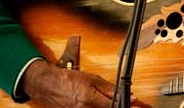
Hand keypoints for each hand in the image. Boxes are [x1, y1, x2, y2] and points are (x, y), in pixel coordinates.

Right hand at [21, 59, 139, 107]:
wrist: (48, 85)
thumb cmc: (68, 79)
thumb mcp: (92, 79)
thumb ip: (110, 89)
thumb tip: (128, 94)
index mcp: (89, 99)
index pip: (114, 106)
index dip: (127, 105)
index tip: (136, 104)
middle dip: (117, 106)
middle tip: (126, 103)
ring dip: (107, 107)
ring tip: (107, 100)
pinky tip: (99, 104)